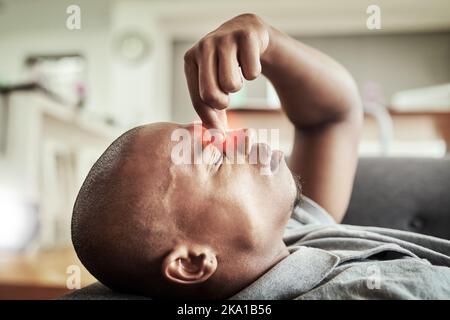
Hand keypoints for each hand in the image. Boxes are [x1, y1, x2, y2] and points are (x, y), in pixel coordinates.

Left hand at [184, 13, 269, 132]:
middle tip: (228, 96)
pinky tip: (249, 60)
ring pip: (231, 84)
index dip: (211, 119)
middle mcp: (204, 46)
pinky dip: (253, 72)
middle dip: (223, 103)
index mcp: (191, 60)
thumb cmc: (227, 65)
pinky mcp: (247, 35)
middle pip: (210, 94)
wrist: (249, 33)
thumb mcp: (213, 83)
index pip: (198, 99)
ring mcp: (225, 38)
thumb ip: (211, 109)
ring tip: (237, 74)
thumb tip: (216, 138)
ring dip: (238, 86)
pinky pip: (252, 72)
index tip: (220, 130)